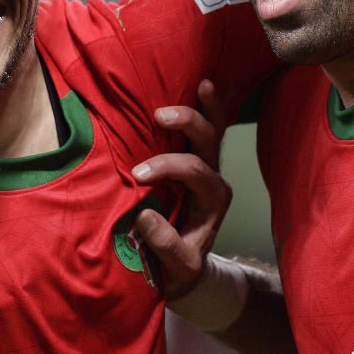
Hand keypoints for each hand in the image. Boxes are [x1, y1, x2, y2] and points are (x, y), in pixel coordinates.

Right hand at [131, 80, 231, 297]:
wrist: (185, 269)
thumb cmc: (177, 268)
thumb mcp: (174, 267)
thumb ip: (164, 244)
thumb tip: (144, 215)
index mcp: (213, 201)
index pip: (195, 173)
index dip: (168, 168)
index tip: (138, 175)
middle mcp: (215, 180)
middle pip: (209, 143)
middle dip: (188, 125)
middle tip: (159, 116)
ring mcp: (208, 167)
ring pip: (214, 130)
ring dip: (207, 107)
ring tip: (201, 84)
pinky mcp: (197, 161)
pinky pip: (208, 130)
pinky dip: (209, 107)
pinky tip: (204, 84)